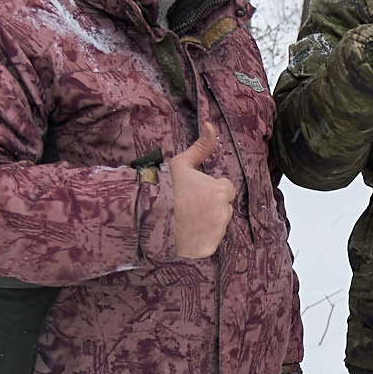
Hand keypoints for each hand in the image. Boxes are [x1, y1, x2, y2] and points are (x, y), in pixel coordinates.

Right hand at [167, 124, 236, 259]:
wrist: (148, 216)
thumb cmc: (165, 188)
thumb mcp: (181, 163)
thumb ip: (201, 146)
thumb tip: (210, 125)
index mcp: (220, 191)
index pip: (225, 189)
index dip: (210, 190)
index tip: (195, 193)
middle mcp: (223, 212)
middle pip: (223, 208)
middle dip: (211, 207)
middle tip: (188, 208)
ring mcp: (217, 232)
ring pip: (218, 226)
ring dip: (208, 223)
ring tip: (185, 221)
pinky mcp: (209, 248)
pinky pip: (210, 242)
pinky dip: (201, 240)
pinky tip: (186, 234)